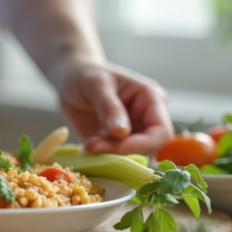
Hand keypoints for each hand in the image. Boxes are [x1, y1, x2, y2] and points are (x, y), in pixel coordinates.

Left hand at [53, 60, 172, 154]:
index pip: (161, 131)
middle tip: (94, 145)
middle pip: (148, 147)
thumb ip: (110, 107)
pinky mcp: (117, 141)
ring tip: (89, 143)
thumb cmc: (86, 74)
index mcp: (152, 99)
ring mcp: (133, 131)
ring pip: (132, 155)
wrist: (71, 78)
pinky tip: (89, 145)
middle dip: (123, 151)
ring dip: (111, 154)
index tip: (116, 147)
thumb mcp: (96, 85)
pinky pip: (116, 156)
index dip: (142, 144)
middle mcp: (147, 117)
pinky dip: (103, 155)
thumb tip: (122, 132)